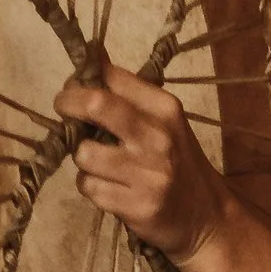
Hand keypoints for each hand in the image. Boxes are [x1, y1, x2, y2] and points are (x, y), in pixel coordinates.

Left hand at [55, 59, 233, 270]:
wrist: (206, 218)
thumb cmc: (179, 164)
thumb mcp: (165, 122)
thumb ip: (128, 92)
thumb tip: (92, 53)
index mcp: (165, 109)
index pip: (111, 78)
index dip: (82, 82)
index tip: (74, 91)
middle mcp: (157, 137)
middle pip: (95, 104)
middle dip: (68, 105)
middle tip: (64, 112)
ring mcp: (147, 174)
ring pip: (83, 153)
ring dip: (82, 159)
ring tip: (98, 164)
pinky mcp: (135, 206)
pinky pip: (89, 187)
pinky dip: (92, 187)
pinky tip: (110, 188)